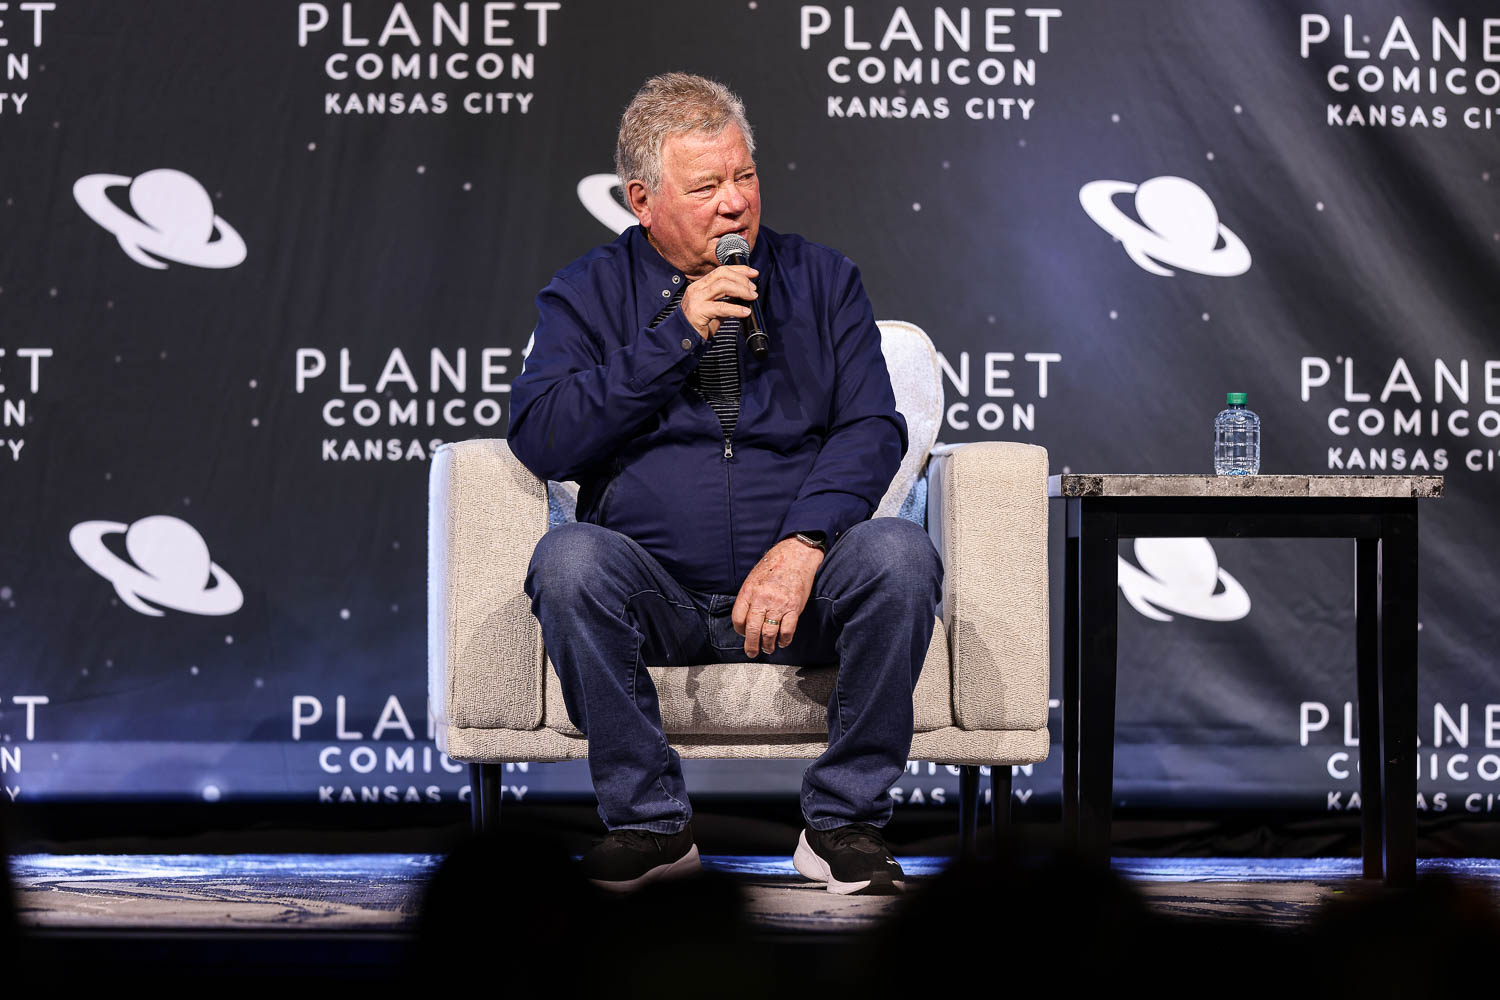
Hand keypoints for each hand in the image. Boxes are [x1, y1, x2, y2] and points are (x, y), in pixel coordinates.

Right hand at [680, 264, 757, 338]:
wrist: (686, 338)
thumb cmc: (700, 324)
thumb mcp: (715, 307)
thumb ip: (727, 298)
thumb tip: (745, 293)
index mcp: (701, 285)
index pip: (721, 270)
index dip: (739, 270)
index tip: (753, 273)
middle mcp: (697, 288)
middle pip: (722, 274)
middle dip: (741, 279)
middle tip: (753, 289)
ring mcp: (697, 299)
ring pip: (722, 286)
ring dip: (741, 290)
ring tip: (752, 297)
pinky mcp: (699, 311)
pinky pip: (721, 307)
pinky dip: (736, 309)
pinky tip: (745, 312)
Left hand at [731, 536, 823, 656]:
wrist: (795, 555)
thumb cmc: (774, 566)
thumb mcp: (753, 578)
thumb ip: (748, 598)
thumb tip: (745, 619)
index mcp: (749, 591)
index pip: (738, 618)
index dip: (740, 630)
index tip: (744, 633)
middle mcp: (762, 599)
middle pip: (752, 630)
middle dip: (751, 646)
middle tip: (751, 652)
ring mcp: (778, 604)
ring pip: (769, 634)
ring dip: (767, 646)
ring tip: (768, 649)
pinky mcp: (794, 607)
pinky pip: (787, 630)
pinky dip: (784, 640)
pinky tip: (782, 642)